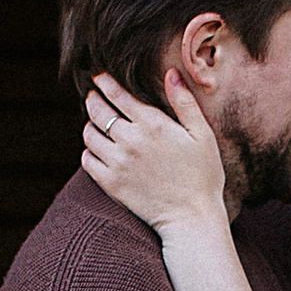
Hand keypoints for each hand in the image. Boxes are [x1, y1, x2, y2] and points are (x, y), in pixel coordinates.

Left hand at [81, 69, 229, 232]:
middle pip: (98, 111)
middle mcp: (130, 141)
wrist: (191, 217)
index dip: (105, 83)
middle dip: (93, 100)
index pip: (118, 95)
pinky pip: (87, 160)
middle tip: (93, 96)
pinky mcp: (110, 183)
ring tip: (95, 123)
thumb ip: (184, 103)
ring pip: (89, 134)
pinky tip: (97, 150)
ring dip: (90, 124)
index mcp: (152, 125)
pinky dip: (89, 151)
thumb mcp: (202, 135)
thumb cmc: (203, 176)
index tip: (99, 77)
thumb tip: (171, 73)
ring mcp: (118, 163)